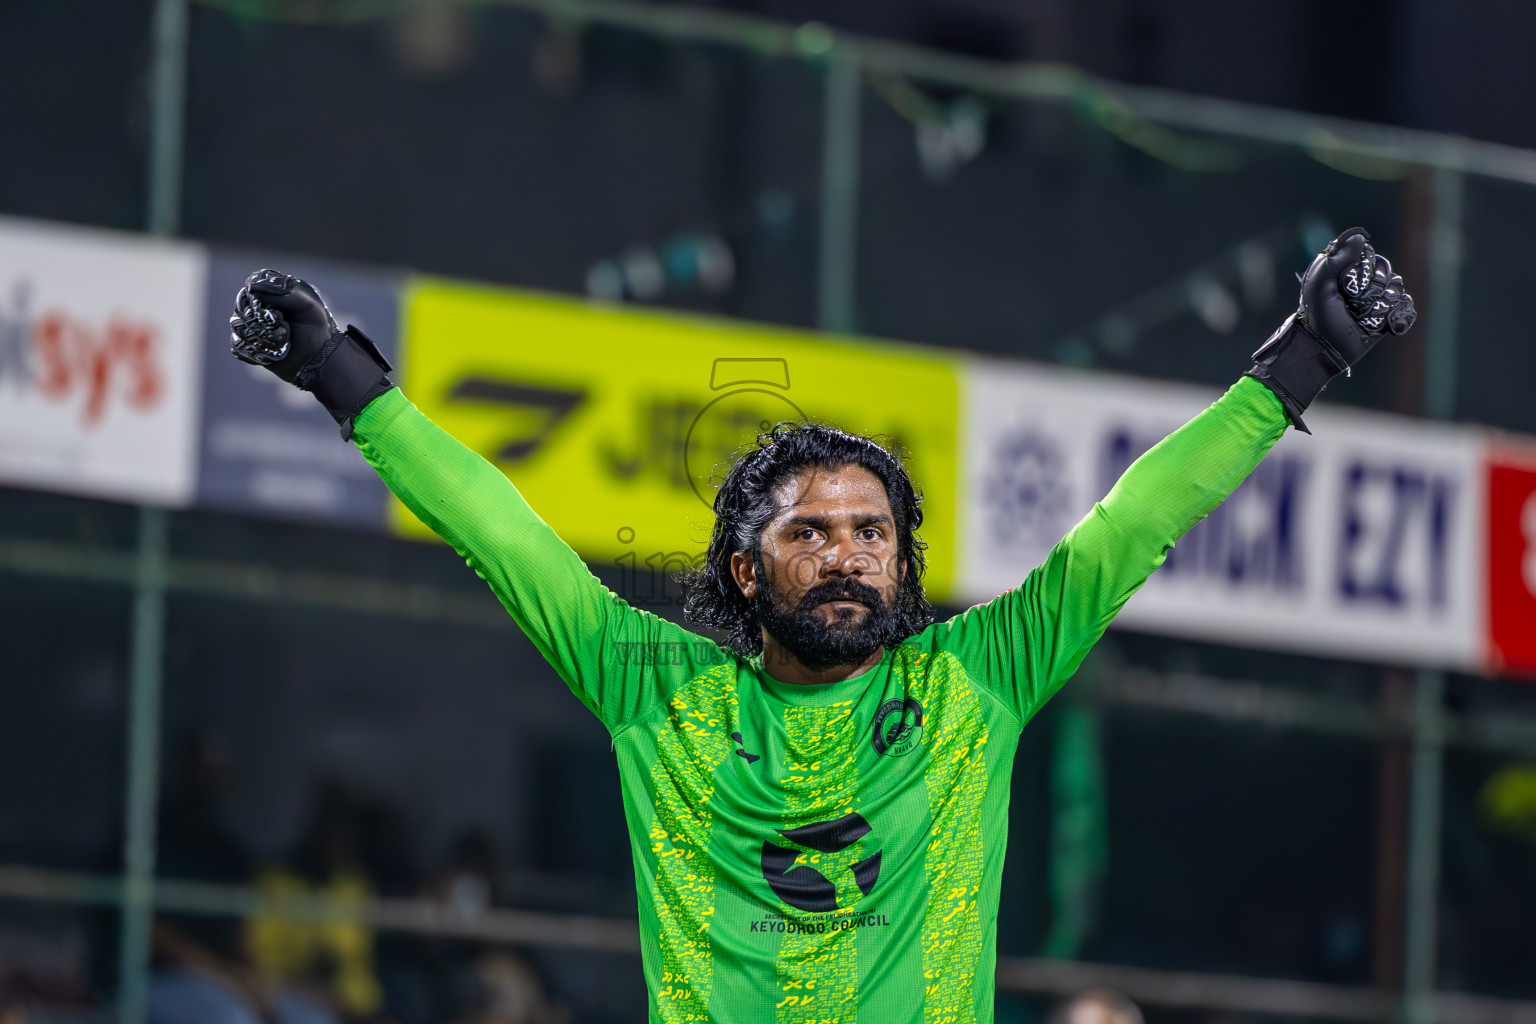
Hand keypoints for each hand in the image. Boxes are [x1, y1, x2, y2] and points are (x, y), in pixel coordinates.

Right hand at [228, 268, 394, 438]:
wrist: (319, 360)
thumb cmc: (316, 330)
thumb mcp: (308, 305)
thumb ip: (284, 290)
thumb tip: (251, 288)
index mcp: (273, 291)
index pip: (253, 284)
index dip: (263, 296)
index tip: (280, 310)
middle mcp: (258, 306)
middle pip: (242, 304)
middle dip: (263, 317)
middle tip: (283, 325)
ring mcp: (251, 325)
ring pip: (238, 325)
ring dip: (262, 334)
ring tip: (283, 340)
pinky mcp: (248, 345)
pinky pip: (238, 344)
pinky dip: (257, 350)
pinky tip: (273, 352)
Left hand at [1246, 227, 1416, 431]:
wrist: (1325, 350)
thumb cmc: (1318, 317)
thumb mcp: (1320, 285)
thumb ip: (1336, 260)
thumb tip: (1360, 237)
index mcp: (1350, 273)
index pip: (1372, 258)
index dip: (1364, 269)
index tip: (1349, 284)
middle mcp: (1366, 284)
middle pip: (1387, 272)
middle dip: (1372, 288)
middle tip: (1354, 304)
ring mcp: (1378, 301)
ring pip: (1397, 289)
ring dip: (1381, 304)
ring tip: (1364, 317)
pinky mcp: (1389, 317)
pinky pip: (1405, 307)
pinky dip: (1396, 315)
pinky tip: (1379, 324)